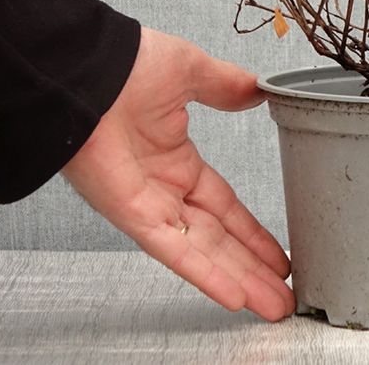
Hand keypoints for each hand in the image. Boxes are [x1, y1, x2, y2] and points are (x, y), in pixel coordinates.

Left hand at [62, 26, 293, 320]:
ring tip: (273, 305)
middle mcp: (163, 189)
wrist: (86, 67)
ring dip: (239, 280)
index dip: (251, 230)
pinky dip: (204, 272)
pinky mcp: (132, 213)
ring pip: (202, 252)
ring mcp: (148, 205)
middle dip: (252, 267)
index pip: (222, 206)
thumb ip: (226, 85)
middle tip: (283, 294)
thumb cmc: (127, 63)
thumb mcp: (191, 70)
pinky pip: (174, 249)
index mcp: (175, 158)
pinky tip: (233, 294)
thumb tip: (257, 89)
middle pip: (218, 239)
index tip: (277, 250)